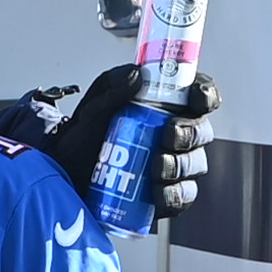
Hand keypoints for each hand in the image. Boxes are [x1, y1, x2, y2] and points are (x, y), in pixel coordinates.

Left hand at [0, 65, 217, 216]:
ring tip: (157, 167)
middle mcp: (176, 136)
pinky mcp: (167, 196)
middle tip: (169, 134)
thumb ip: (111, 86)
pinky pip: (183, 196)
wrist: (65, 178)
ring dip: (180, 164)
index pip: (198, 96)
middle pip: (201, 131)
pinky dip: (174, 194)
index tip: (196, 97)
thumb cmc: (82, 140)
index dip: (206, 94)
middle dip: (190, 132)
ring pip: (195, 164)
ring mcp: (174, 167)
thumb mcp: (91, 108)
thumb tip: (137, 74)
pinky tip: (158, 191)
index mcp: (165, 108)